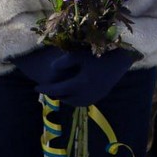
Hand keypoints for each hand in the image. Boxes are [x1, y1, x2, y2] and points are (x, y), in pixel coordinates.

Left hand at [13, 47, 135, 106]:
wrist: (122, 59)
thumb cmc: (99, 54)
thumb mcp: (79, 55)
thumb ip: (63, 62)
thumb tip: (51, 69)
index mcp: (79, 84)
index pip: (57, 90)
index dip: (44, 89)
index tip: (35, 87)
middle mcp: (86, 94)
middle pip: (64, 98)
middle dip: (54, 94)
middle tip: (47, 88)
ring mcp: (94, 97)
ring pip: (73, 102)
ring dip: (64, 97)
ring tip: (58, 90)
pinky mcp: (99, 96)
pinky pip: (82, 101)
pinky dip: (74, 98)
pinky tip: (72, 91)